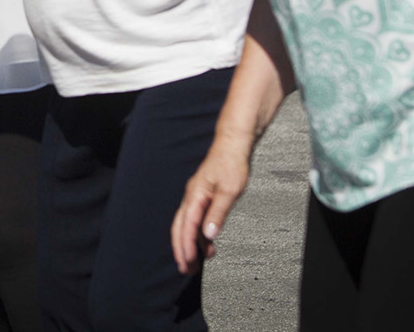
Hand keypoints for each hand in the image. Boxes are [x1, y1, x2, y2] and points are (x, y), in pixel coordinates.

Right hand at [170, 141, 250, 273]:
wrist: (233, 145)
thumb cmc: (231, 163)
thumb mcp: (229, 191)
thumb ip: (218, 214)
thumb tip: (209, 235)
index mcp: (196, 195)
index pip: (187, 226)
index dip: (186, 246)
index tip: (187, 263)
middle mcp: (192, 196)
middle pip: (180, 228)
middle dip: (181, 250)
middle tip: (186, 269)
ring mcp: (196, 196)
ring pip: (187, 225)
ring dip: (191, 245)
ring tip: (198, 263)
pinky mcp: (203, 196)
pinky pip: (196, 219)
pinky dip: (199, 235)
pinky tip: (208, 244)